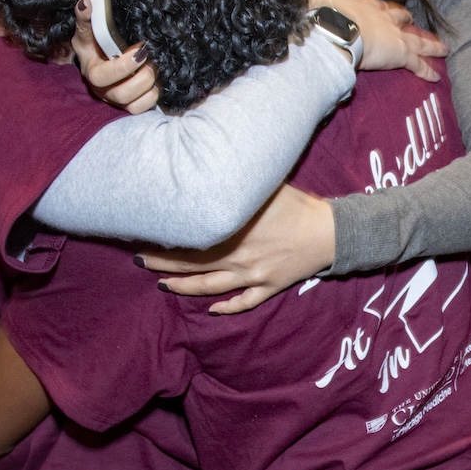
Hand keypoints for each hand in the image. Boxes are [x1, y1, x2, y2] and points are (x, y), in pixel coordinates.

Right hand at [71, 0, 158, 112]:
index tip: (141, 49)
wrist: (101, 56)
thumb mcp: (87, 30)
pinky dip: (151, 98)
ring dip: (148, 86)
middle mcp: (102, 89)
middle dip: (141, 78)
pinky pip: (140, 109)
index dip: (123, 66)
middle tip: (151, 60)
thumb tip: (87, 2)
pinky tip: (155, 83)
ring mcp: (115, 98)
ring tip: (154, 68)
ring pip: (131, 104)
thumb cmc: (94, 43)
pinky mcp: (128, 104)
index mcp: (91, 70)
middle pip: (120, 94)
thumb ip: (86, 17)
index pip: (102, 76)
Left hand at [139, 184, 335, 314]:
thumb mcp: (265, 184)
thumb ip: (235, 178)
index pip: (188, 238)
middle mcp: (237, 257)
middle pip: (191, 264)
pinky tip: (212, 310)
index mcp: (232, 231)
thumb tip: (211, 159)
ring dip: (184, 287)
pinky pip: (244, 302)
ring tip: (164, 285)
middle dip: (162, 263)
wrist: (330, 231)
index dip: (164, 238)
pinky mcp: (269, 286)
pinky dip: (227, 308)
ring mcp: (252, 275)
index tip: (143, 233)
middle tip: (140, 260)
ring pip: (210, 287)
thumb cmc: (297, 203)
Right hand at [306, 0, 447, 78]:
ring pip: (418, 40)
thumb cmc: (322, 14)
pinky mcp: (400, 53)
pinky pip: (418, 64)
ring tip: (444, 48)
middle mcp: (382, 17)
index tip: (384, 10)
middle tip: (411, 22)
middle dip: (407, 21)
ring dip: (431, 45)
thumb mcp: (314, 2)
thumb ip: (310, 2)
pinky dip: (428, 70)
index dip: (381, 9)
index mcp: (362, 5)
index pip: (376, 6)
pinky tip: (436, 77)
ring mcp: (394, 35)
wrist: (335, 27)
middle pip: (401, 17)